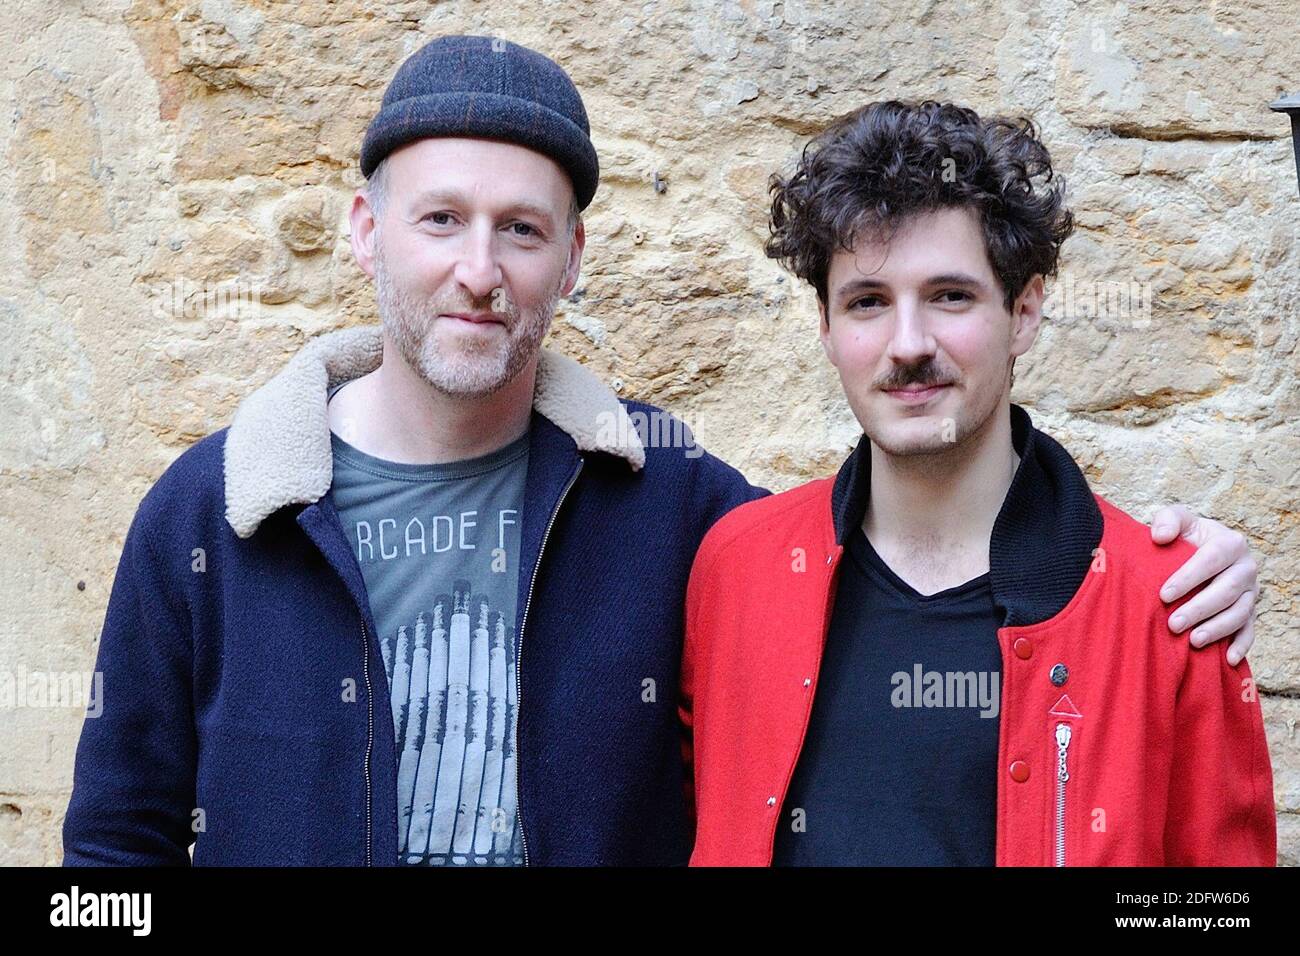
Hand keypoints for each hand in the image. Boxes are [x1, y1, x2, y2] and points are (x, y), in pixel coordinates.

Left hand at [1150, 505, 1257, 665]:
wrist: (1197, 551)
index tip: (1164, 595)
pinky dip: (1241, 645)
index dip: (1189, 577)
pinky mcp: (1249, 611)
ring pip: (1240, 613)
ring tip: (1193, 641)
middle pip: (1228, 590)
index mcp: (1229, 543)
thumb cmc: (1184, 537)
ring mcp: (1250, 591)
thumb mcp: (1176, 520)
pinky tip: (1229, 660)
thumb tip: (1160, 536)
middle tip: (1174, 624)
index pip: (1211, 559)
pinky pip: (1249, 630)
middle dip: (1200, 609)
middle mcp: (1246, 567)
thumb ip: (1168, 520)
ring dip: (1217, 629)